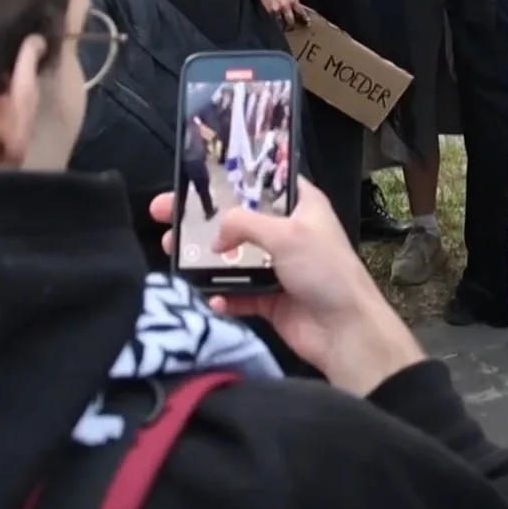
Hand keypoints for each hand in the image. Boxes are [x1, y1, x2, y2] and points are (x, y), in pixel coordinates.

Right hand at [150, 180, 423, 396]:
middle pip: (237, 219)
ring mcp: (277, 267)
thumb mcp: (287, 234)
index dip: (231, 178)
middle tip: (163, 214)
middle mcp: (288, 233)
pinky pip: (236, 293)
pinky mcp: (268, 299)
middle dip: (202, 219)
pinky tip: (210, 297)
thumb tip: (215, 235)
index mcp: (301, 206)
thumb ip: (245, 223)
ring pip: (231, 257)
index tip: (194, 177)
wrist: (345, 331)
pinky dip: (221, 295)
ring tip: (170, 252)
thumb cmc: (324, 271)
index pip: (263, 182)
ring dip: (203, 257)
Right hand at [259, 0, 308, 27]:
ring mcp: (276, 9)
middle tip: (293, 23)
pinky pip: (273, 16)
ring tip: (284, 21)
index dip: (304, 17)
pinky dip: (275, 16)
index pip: (300, 12)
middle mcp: (284, 6)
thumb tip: (297, 5)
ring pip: (280, 20)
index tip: (306, 21)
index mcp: (292, 0)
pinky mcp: (268, 10)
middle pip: (290, 20)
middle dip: (292, 22)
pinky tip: (276, 15)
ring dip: (283, 21)